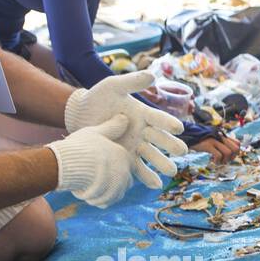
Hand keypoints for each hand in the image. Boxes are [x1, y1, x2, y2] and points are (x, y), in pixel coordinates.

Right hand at [47, 115, 134, 207]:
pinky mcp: (109, 198)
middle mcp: (126, 172)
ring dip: (103, 190)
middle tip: (91, 175)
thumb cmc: (79, 146)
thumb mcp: (95, 133)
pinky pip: (106, 202)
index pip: (126, 164)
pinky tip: (86, 192)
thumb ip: (112, 127)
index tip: (97, 164)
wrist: (65, 165)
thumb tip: (125, 117)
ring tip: (86, 183)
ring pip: (114, 192)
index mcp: (124, 156)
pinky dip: (97, 199)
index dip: (111, 165)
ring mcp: (119, 187)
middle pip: (122, 180)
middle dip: (110, 180)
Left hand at [63, 72, 186, 188]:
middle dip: (171, 146)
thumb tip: (152, 76)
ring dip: (162, 164)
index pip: (160, 119)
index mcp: (144, 115)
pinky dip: (147, 177)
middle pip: (162, 140)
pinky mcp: (126, 159)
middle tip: (180, 151)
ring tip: (170, 171)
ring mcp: (136, 147)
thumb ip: (131, 81)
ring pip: (153, 156)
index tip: (177, 128)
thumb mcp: (112, 86)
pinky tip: (155, 184)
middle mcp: (144, 132)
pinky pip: (139, 169)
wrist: (79, 115)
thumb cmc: (97, 98)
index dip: (168, 123)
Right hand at [191, 133, 239, 163]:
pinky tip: (212, 162)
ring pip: (228, 152)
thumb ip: (220, 144)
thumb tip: (230, 154)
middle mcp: (220, 137)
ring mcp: (214, 140)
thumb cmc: (199, 140)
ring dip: (225, 161)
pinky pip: (218, 155)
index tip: (229, 157)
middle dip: (232, 158)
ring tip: (218, 162)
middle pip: (236, 149)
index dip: (236, 153)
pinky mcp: (207, 145)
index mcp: (222, 136)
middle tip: (225, 161)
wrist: (186, 135)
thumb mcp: (211, 140)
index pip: (238, 143)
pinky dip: (217, 162)